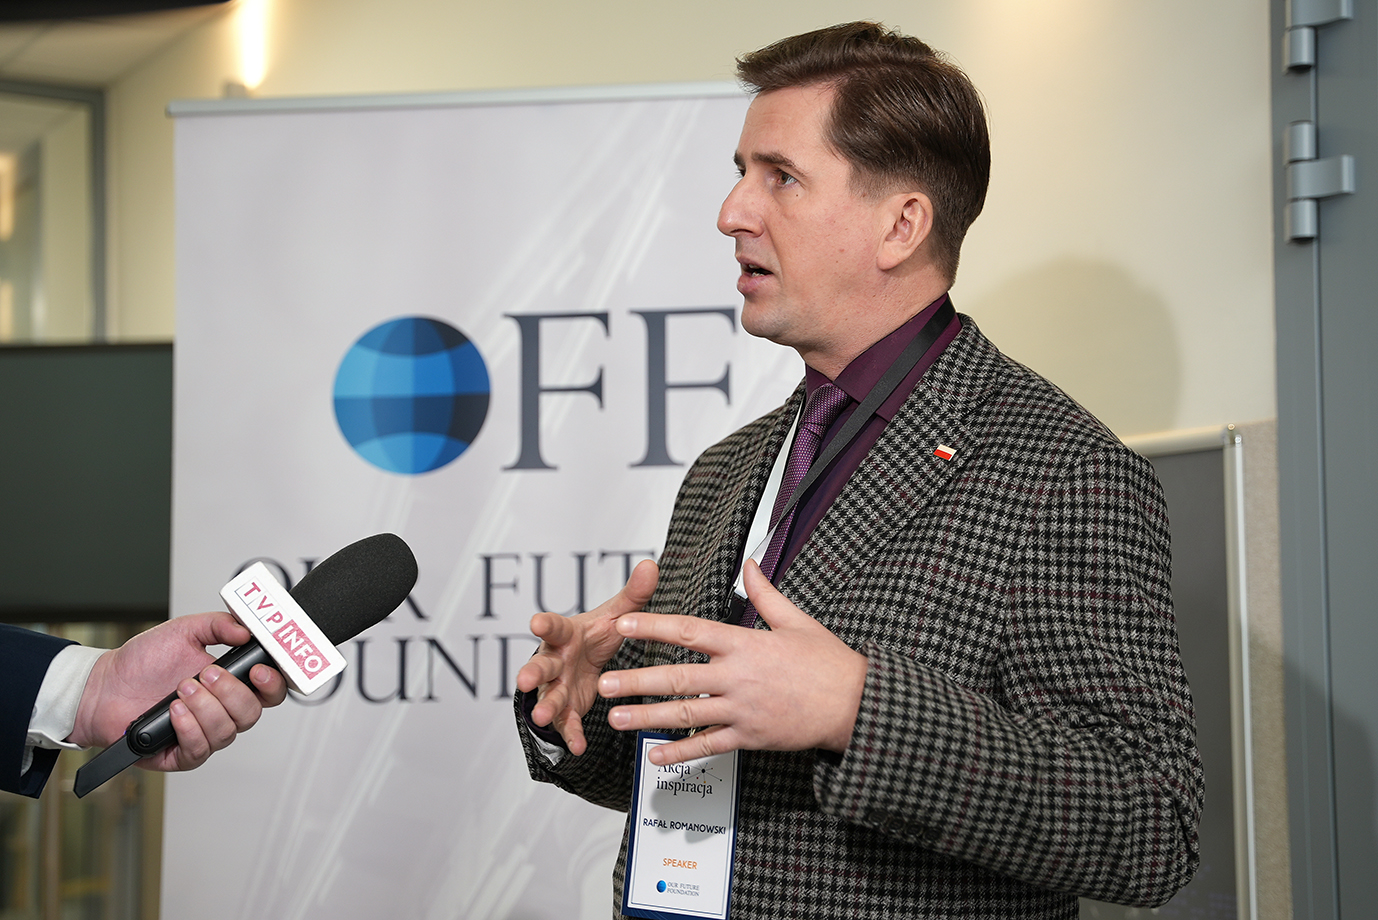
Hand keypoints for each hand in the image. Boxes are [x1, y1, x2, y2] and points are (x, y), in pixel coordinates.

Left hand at [70, 612, 287, 770]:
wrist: (103, 688)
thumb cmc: (142, 663)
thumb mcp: (182, 631)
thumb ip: (218, 624)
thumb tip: (245, 630)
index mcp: (230, 682)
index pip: (269, 691)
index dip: (273, 684)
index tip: (260, 671)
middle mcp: (221, 710)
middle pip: (252, 713)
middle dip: (231, 692)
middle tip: (207, 674)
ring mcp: (203, 732)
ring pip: (226, 731)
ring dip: (205, 708)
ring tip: (180, 690)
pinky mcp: (182, 753)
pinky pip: (200, 749)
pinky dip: (189, 728)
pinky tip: (174, 712)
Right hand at [516, 559, 659, 754]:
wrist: (587, 662)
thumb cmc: (594, 635)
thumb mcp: (615, 616)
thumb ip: (632, 595)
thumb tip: (651, 564)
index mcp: (566, 635)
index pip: (553, 627)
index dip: (544, 625)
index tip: (536, 622)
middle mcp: (555, 661)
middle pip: (540, 665)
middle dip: (532, 672)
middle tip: (524, 679)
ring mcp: (557, 687)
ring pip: (547, 696)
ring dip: (545, 706)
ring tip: (542, 716)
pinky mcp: (567, 709)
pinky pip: (567, 723)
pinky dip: (571, 733)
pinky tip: (578, 746)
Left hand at [597, 560, 866, 765]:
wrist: (855, 705)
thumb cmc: (828, 662)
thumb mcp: (796, 621)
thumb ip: (765, 594)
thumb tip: (751, 564)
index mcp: (745, 644)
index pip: (690, 632)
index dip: (653, 627)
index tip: (624, 624)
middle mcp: (738, 677)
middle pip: (678, 678)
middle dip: (637, 681)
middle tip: (605, 684)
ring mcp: (742, 710)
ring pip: (686, 715)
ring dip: (648, 718)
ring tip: (616, 719)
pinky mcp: (750, 737)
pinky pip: (709, 746)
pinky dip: (680, 752)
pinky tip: (655, 755)